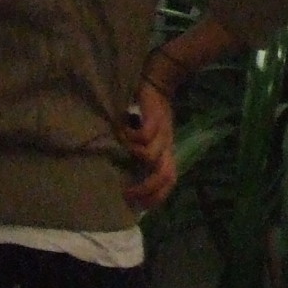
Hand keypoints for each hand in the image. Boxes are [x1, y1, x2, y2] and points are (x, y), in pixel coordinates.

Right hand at [122, 82, 177, 213]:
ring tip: (117, 151)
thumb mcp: (145, 137)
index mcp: (167, 151)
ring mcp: (162, 131)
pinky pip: (144, 136)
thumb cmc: (147, 113)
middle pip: (166, 175)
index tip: (137, 207)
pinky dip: (130, 137)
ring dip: (132, 156)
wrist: (158, 81)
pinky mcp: (154, 117)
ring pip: (151, 156)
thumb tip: (121, 178)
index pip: (170, 181)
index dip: (157, 197)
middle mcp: (167, 145)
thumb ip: (139, 154)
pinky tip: (120, 129)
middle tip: (126, 193)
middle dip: (147, 188)